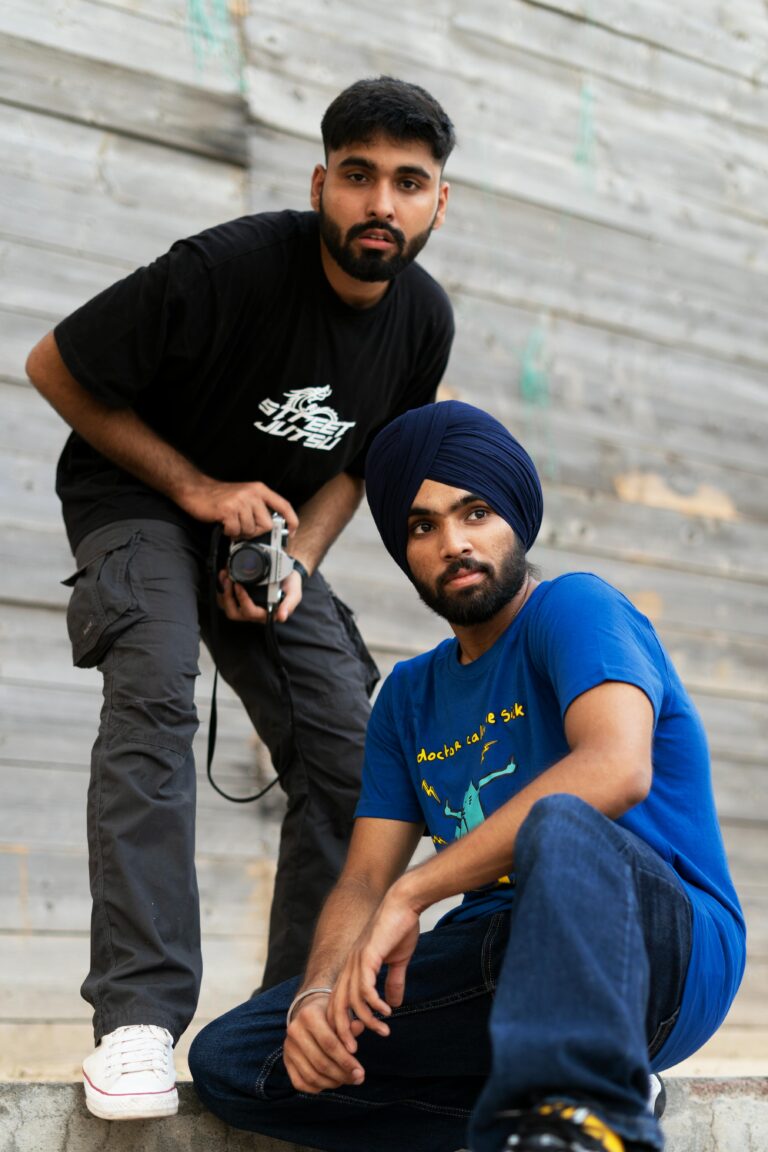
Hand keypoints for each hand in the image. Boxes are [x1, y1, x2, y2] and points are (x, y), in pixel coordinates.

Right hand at [181, 478, 297, 538]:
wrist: (196, 489)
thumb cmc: (221, 496)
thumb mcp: (246, 496)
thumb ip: (260, 508)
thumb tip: (272, 527)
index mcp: (260, 490)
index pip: (284, 506)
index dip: (292, 521)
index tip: (291, 532)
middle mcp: (252, 494)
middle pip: (267, 524)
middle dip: (256, 532)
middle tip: (243, 528)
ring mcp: (240, 501)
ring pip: (250, 530)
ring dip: (240, 532)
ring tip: (232, 524)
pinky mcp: (227, 510)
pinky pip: (235, 531)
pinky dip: (229, 532)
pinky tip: (224, 525)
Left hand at [217, 568, 302, 624]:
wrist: (288, 575)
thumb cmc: (291, 585)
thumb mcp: (294, 594)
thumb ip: (289, 605)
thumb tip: (282, 617)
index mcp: (266, 614)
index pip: (249, 612)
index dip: (242, 599)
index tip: (238, 584)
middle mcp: (254, 613)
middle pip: (234, 613)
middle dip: (227, 597)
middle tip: (228, 581)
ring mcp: (246, 606)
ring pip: (227, 607)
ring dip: (222, 592)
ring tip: (224, 576)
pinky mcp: (241, 598)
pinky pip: (226, 598)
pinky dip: (222, 588)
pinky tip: (224, 576)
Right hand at [283, 992, 365, 1093]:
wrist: (309, 1015)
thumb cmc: (330, 1016)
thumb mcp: (340, 1016)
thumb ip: (348, 1025)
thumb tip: (359, 1026)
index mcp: (308, 1015)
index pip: (329, 1043)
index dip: (346, 1060)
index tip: (360, 1070)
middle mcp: (294, 1030)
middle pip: (321, 1062)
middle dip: (343, 1074)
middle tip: (359, 1078)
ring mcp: (288, 1048)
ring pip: (311, 1076)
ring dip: (333, 1083)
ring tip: (348, 1080)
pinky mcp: (286, 1062)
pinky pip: (300, 1083)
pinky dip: (318, 1088)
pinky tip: (332, 1082)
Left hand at [328, 890, 420, 1054]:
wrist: (404, 902)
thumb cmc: (401, 927)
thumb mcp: (397, 960)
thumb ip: (394, 982)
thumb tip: (394, 1004)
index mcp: (354, 967)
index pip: (338, 1001)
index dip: (343, 1023)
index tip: (355, 1042)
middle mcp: (350, 966)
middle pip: (336, 1006)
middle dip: (343, 1031)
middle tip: (353, 1052)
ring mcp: (357, 961)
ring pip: (351, 1001)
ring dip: (367, 1020)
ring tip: (384, 1030)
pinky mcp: (368, 956)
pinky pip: (364, 988)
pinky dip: (373, 1004)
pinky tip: (386, 1011)